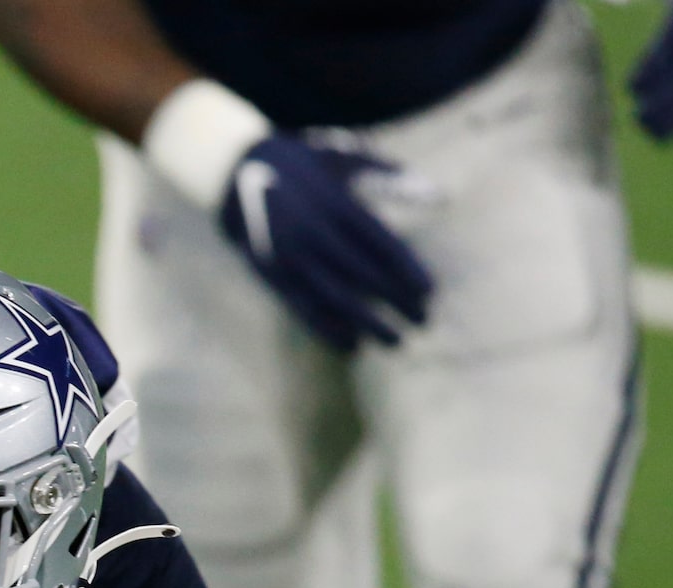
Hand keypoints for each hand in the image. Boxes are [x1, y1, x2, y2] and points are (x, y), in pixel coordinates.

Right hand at [218, 135, 432, 350]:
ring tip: (395, 341)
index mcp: (334, 203)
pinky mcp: (272, 275)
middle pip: (364, 275)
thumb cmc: (300, 165)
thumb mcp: (340, 157)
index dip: (407, 271)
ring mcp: (290, 257)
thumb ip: (387, 175)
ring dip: (368, 324)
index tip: (430, 292)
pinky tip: (351, 344)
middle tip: (424, 320)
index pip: (381, 244)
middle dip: (396, 301)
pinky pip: (303, 308)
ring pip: (335, 298)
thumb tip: (439, 196)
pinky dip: (328, 329)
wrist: (233, 175)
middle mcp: (313, 233)